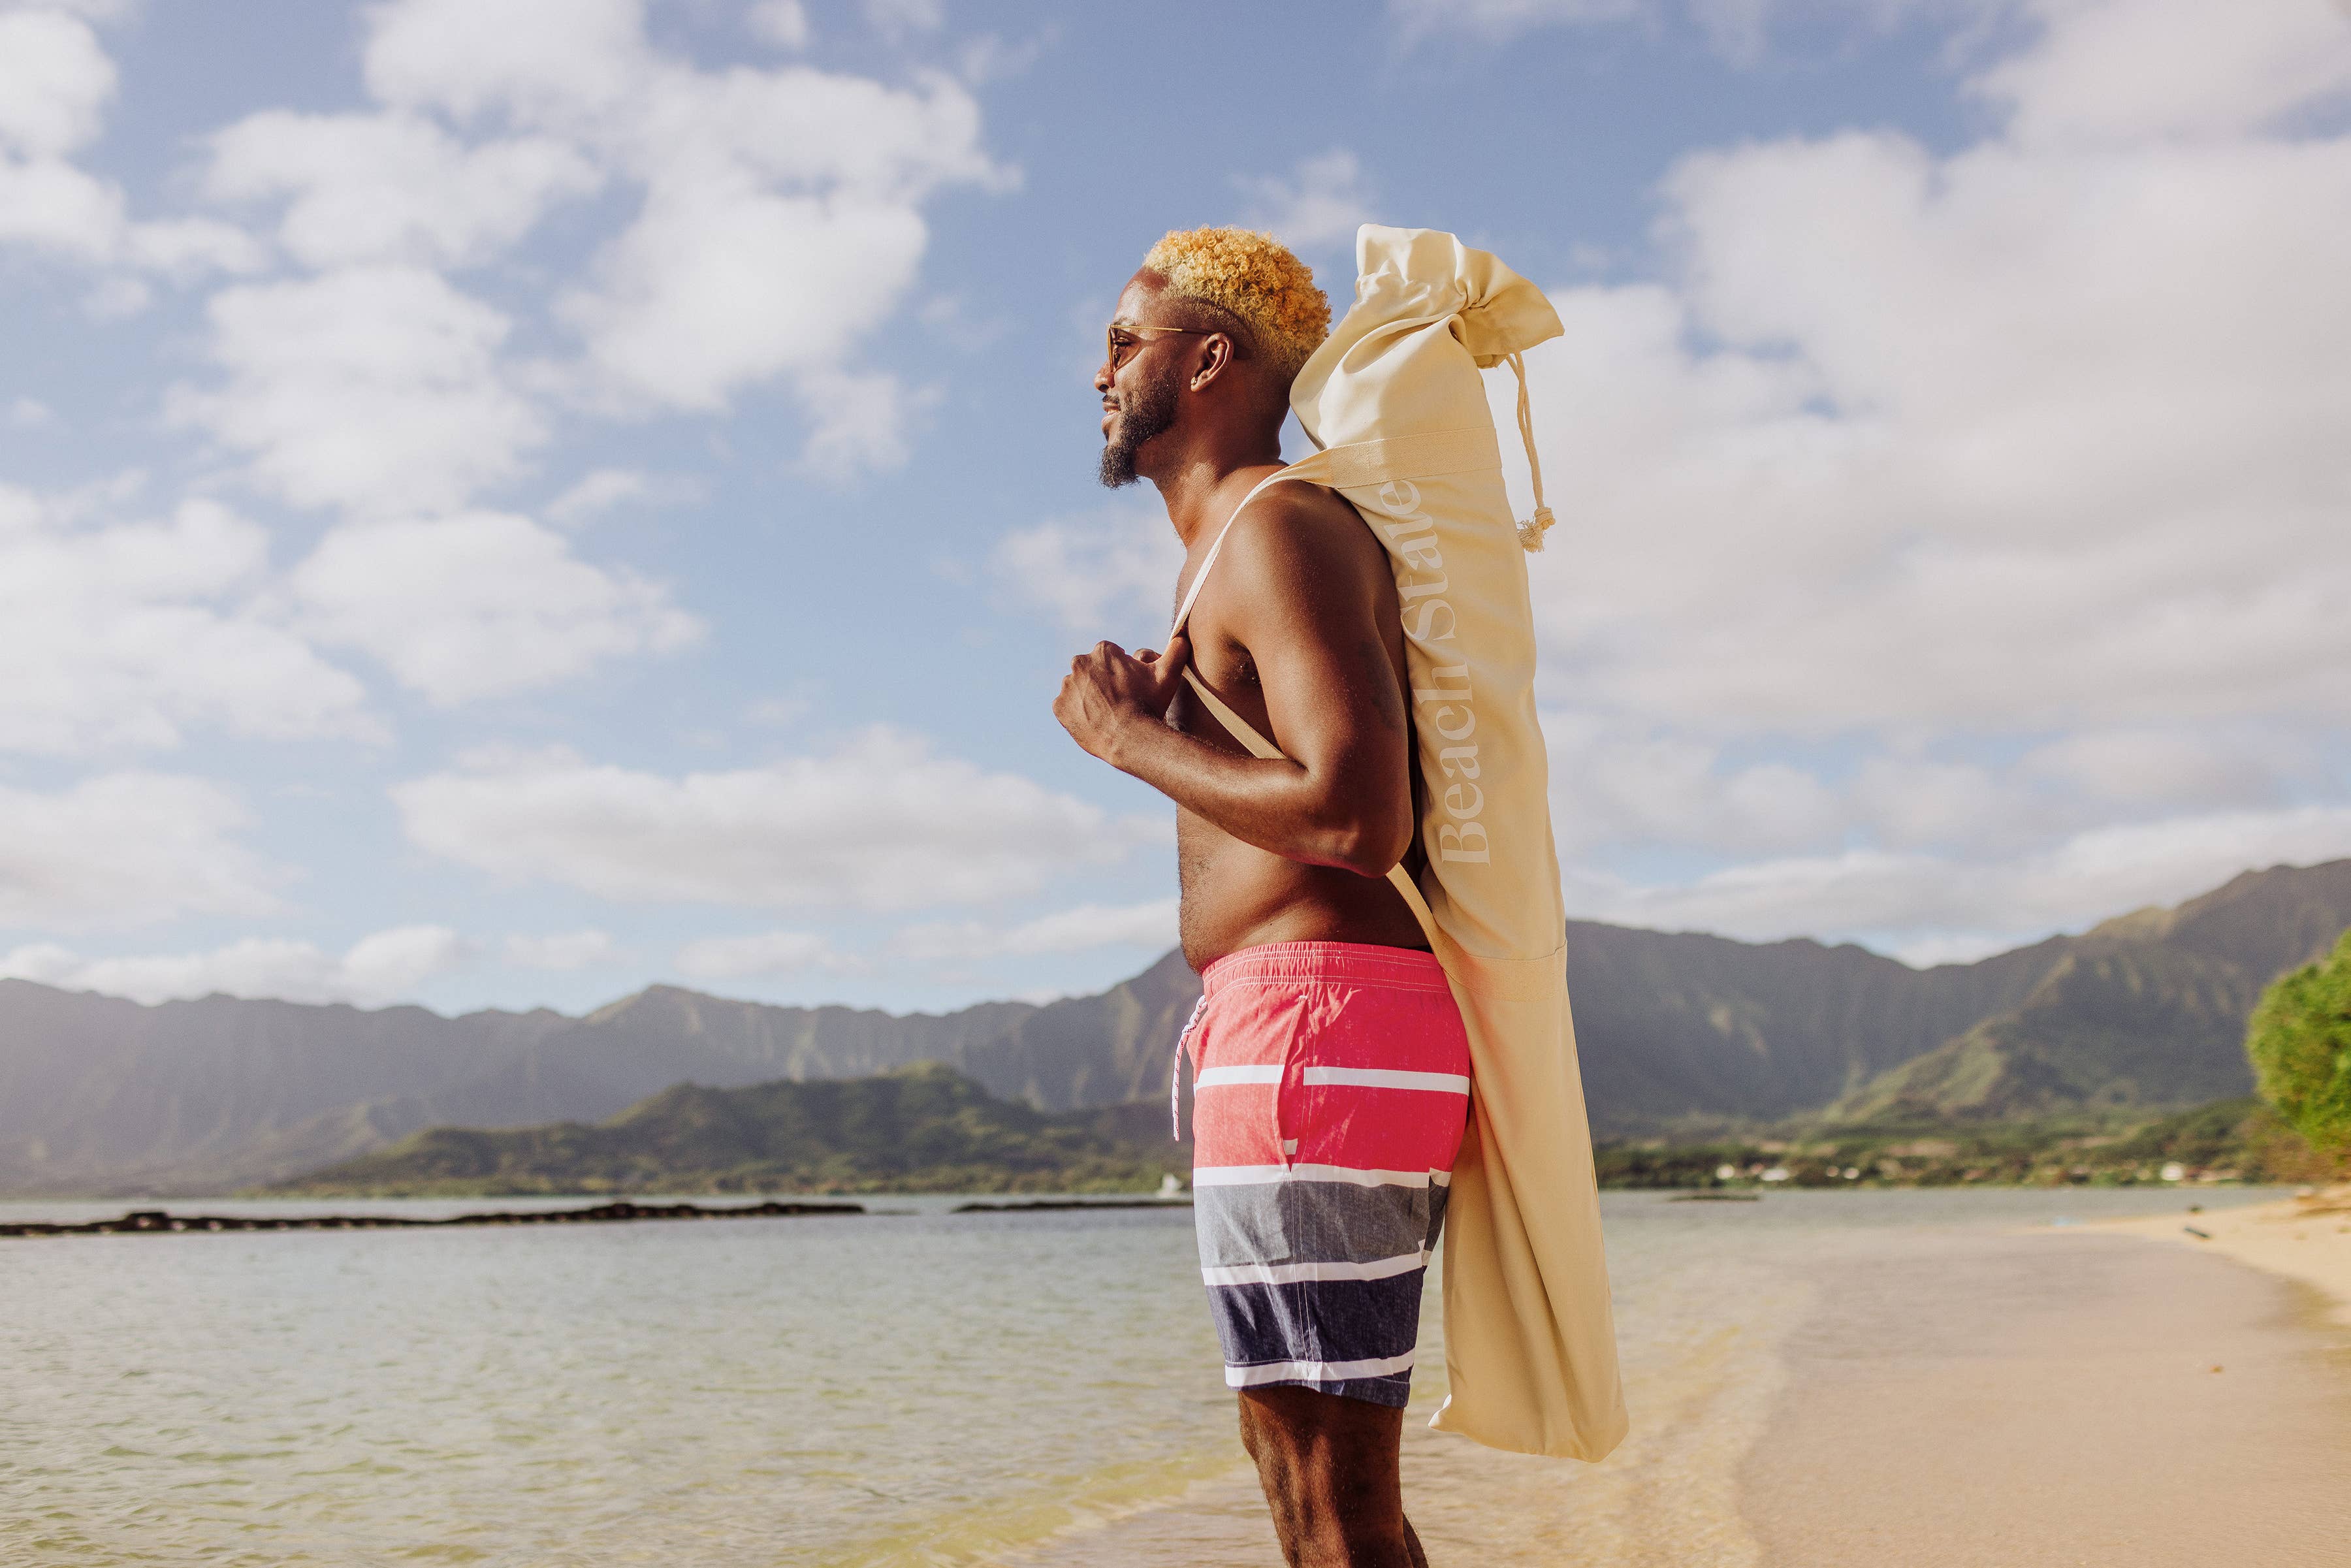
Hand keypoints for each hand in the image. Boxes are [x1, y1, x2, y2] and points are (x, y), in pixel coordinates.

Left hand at [1053, 633, 1190, 763]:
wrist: (1130, 739)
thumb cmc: (1150, 704)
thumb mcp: (1168, 675)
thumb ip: (1176, 651)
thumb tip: (1182, 637)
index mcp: (1103, 651)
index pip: (1109, 656)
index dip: (1121, 670)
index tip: (1129, 686)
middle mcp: (1080, 663)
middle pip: (1091, 670)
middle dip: (1102, 681)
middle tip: (1119, 700)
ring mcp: (1067, 686)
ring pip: (1078, 688)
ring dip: (1088, 696)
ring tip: (1107, 712)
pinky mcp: (1059, 707)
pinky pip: (1066, 707)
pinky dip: (1077, 713)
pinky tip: (1094, 721)